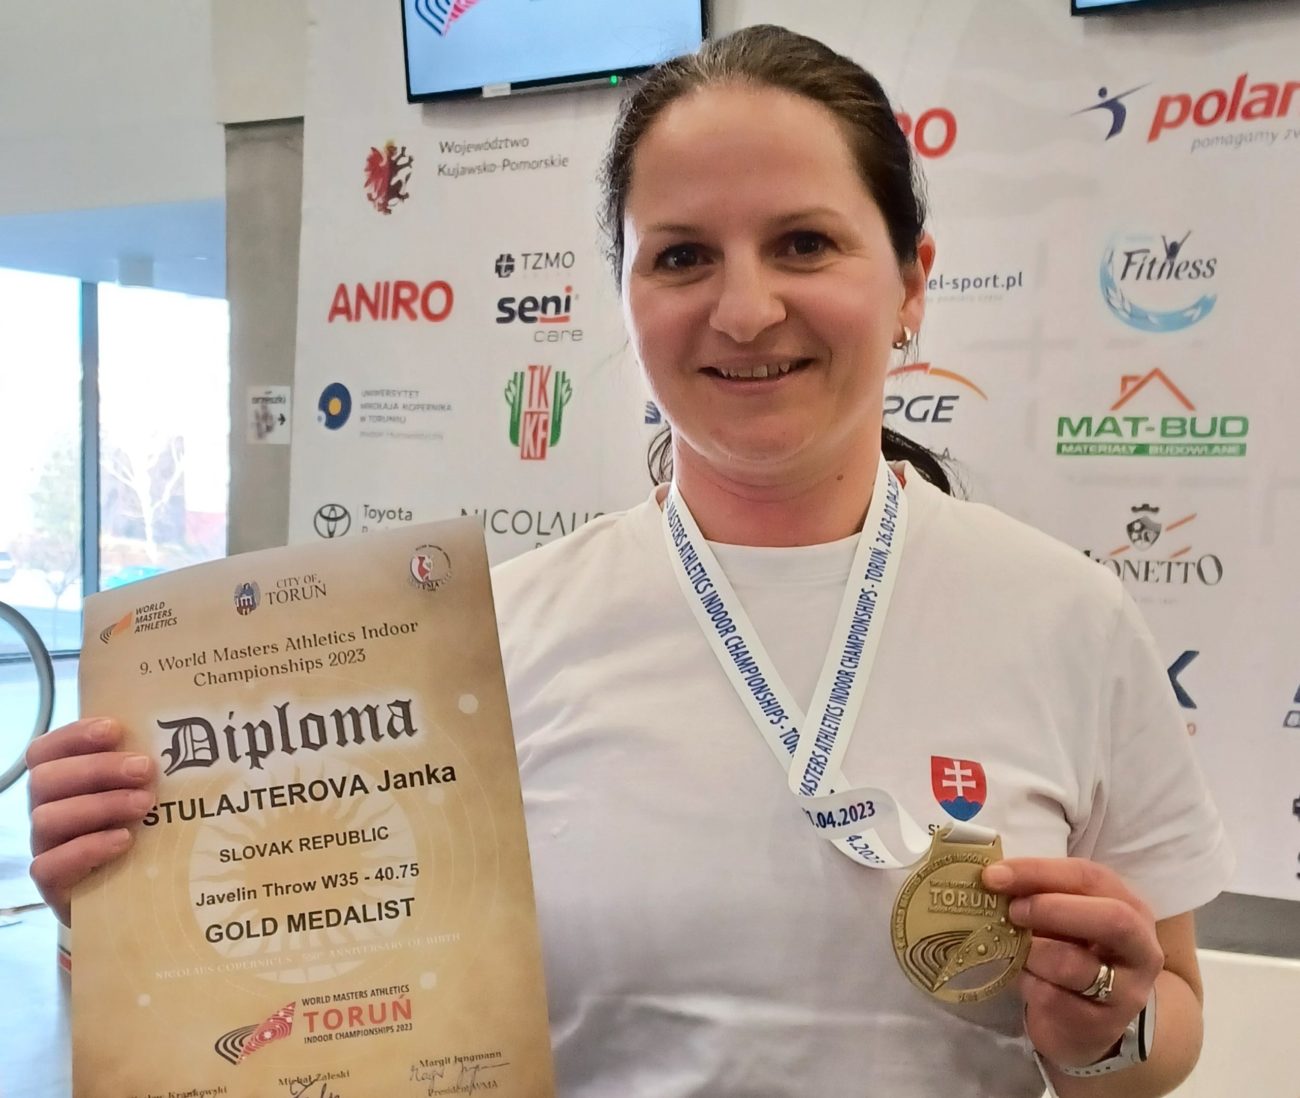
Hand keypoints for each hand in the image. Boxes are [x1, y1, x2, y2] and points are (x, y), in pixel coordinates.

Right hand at [27, 718, 154, 925]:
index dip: (73, 736)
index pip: (45, 751)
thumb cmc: (141, 830)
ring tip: (145, 803)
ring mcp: (45, 848)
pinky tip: (124, 841)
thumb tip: (183, 735)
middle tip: (145, 769)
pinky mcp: (52, 884)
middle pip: (45, 780)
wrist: (135, 893)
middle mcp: (46, 811)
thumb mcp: (142, 793)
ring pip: (47, 819)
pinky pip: (49, 866)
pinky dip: (87, 848)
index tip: (114, 729)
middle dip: (97, 769)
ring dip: (100, 805)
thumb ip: (143, 767)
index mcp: (60, 782)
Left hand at [982, 857, 1162, 1068]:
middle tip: (1012, 910)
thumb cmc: (1071, 953)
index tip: (994, 875)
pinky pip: (1053, 998)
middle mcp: (1140, 948)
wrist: (1085, 1024)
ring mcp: (1126, 991)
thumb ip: (1040, 894)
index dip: (1039, 872)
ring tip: (1015, 950)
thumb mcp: (1064, 918)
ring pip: (1073, 964)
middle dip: (1050, 909)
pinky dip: (1028, 983)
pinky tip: (1025, 980)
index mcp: (1129, 907)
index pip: (1089, 877)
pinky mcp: (1102, 1025)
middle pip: (1109, 919)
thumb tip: (995, 877)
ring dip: (1031, 953)